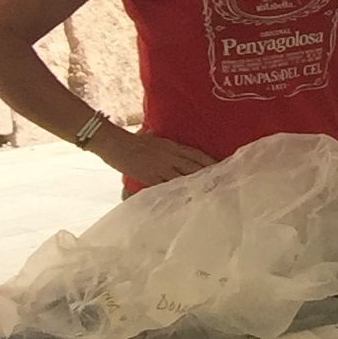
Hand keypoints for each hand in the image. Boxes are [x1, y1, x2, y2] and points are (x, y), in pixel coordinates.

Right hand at [90, 126, 214, 186]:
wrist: (115, 143)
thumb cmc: (133, 140)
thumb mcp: (154, 139)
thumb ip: (166, 144)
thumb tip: (171, 146)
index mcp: (173, 146)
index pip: (196, 154)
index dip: (210, 161)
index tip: (221, 168)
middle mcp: (171, 156)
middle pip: (194, 167)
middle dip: (208, 175)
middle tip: (221, 184)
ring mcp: (161, 168)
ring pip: (184, 177)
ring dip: (196, 185)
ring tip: (209, 193)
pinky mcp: (151, 178)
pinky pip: (167, 187)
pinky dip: (177, 193)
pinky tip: (186, 199)